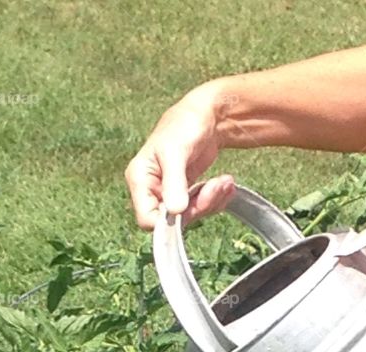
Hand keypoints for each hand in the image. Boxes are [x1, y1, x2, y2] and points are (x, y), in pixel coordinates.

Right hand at [124, 84, 235, 230]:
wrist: (206, 115)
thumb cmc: (185, 124)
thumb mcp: (176, 151)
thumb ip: (174, 182)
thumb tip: (175, 211)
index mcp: (140, 179)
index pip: (146, 218)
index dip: (168, 222)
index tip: (189, 206)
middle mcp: (151, 190)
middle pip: (172, 221)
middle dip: (198, 207)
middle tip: (216, 187)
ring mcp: (169, 193)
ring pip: (190, 217)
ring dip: (211, 202)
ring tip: (225, 181)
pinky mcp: (186, 194)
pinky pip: (201, 208)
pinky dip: (216, 199)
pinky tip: (225, 183)